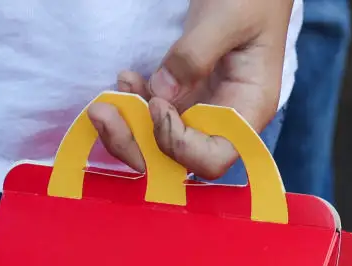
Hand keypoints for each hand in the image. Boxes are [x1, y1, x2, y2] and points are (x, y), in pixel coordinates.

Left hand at [89, 0, 292, 179]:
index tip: (158, 106)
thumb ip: (196, 54)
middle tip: (104, 114)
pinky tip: (125, 78)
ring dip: (126, 128)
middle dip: (136, 144)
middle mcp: (223, 121)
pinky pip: (152, 115)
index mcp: (248, 111)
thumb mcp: (228, 19)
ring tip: (103, 102)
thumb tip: (161, 91)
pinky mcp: (183, 96)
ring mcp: (201, 110)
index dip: (178, 144)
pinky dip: (132, 103)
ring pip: (158, 142)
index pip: (212, 158)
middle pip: (177, 159)